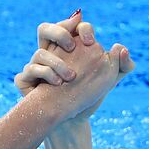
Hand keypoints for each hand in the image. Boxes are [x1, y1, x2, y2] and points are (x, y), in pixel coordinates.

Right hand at [14, 10, 133, 120]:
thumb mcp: (110, 81)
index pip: (72, 26)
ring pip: (39, 52)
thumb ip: (122, 65)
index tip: (91, 41)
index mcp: (68, 48)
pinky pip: (28, 71)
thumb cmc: (89, 97)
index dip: (80, 28)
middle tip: (72, 47)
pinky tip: (57, 84)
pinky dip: (44, 75)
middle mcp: (50, 53)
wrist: (72, 122)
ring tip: (71, 77)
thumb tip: (119, 47)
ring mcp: (36, 66)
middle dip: (59, 33)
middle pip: (45, 29)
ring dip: (56, 63)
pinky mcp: (25, 80)